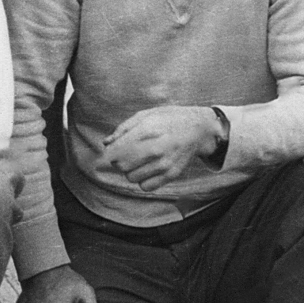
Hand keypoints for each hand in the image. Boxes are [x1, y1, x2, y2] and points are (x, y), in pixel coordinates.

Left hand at [103, 105, 218, 191]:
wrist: (197, 129)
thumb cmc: (168, 119)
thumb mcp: (145, 115)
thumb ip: (123, 129)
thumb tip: (106, 143)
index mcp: (146, 131)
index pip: (116, 151)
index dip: (110, 153)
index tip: (112, 150)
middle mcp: (155, 149)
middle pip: (122, 166)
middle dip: (119, 161)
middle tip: (126, 154)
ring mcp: (164, 164)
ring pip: (132, 177)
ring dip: (130, 171)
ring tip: (139, 160)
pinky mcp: (171, 175)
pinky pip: (146, 186)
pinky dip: (142, 180)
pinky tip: (147, 169)